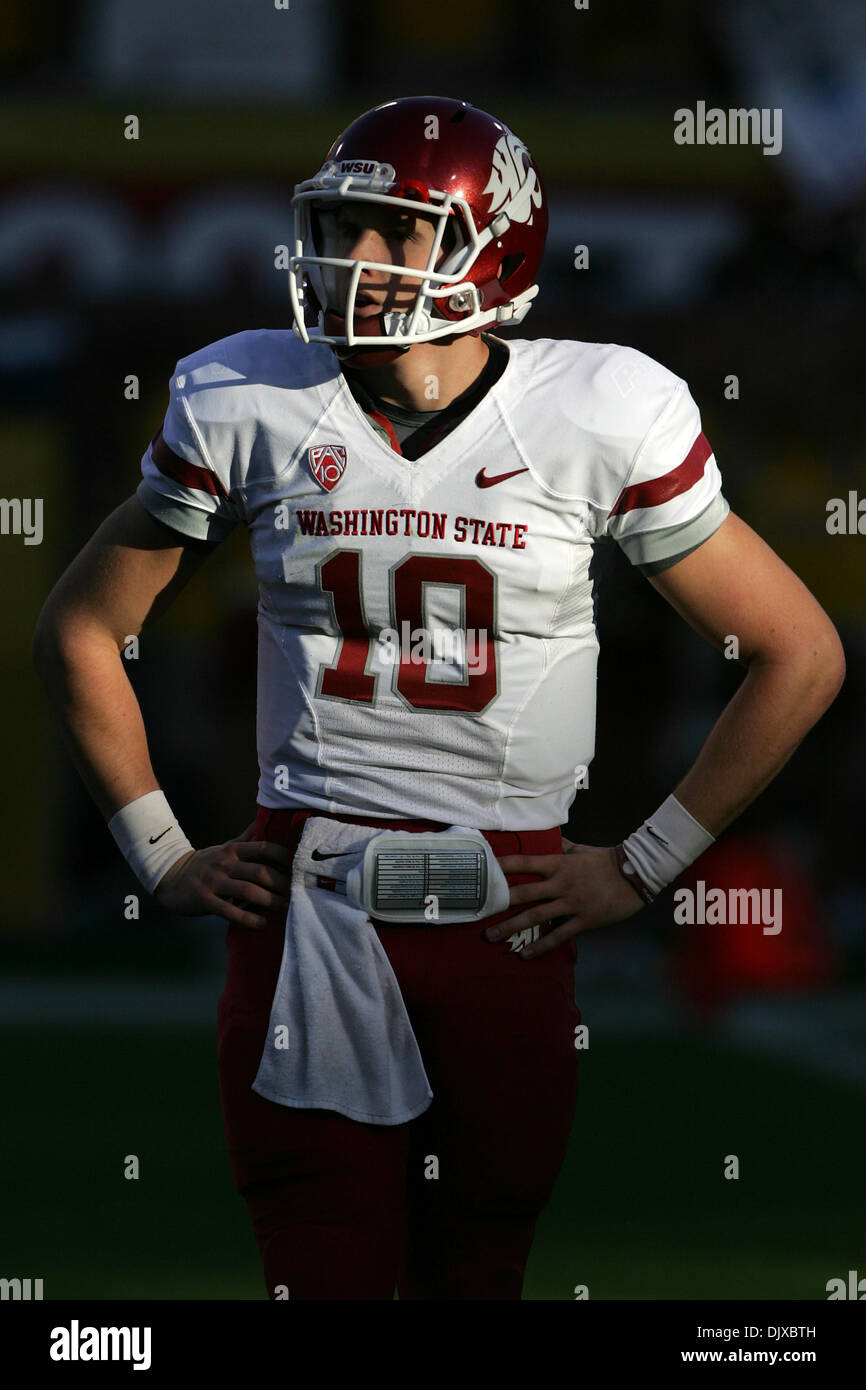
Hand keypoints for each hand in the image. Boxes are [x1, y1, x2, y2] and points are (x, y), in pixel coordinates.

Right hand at [153, 833, 291, 927]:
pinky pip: (230, 910)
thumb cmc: (205, 863)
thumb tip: (263, 819)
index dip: (284, 856)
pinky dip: (248, 918)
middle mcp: (226, 863)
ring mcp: (215, 882)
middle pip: (260, 872)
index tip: (300, 866)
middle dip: (282, 884)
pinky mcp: (205, 900)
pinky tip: (262, 923)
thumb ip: (246, 837)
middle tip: (299, 893)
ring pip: (248, 891)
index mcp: (233, 850)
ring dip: (270, 902)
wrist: (171, 876)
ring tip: (286, 909)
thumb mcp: (225, 847)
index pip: (264, 848)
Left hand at [487, 837, 645, 957]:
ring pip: (536, 916)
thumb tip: (548, 839)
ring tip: (491, 936)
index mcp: (559, 864)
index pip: (525, 862)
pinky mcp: (583, 920)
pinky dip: (541, 946)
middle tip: (478, 911)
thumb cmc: (607, 861)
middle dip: (499, 903)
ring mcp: (571, 903)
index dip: (503, 865)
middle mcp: (560, 883)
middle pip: (523, 893)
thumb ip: (562, 846)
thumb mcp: (581, 850)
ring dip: (511, 926)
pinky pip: (558, 935)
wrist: (635, 876)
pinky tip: (525, 954)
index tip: (484, 869)